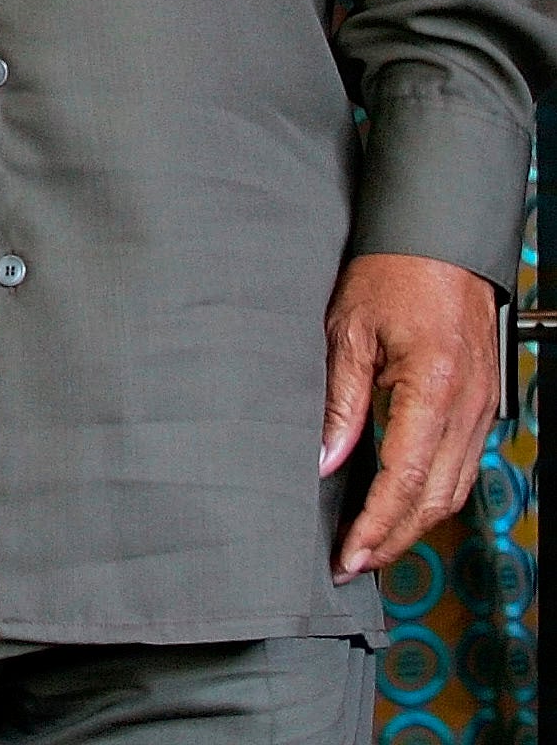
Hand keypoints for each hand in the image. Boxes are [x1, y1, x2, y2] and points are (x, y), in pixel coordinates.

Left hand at [320, 251, 499, 582]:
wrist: (438, 241)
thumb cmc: (390, 273)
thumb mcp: (347, 329)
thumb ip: (340, 400)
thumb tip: (324, 460)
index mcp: (434, 389)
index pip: (406, 480)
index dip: (377, 525)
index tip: (349, 555)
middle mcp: (468, 408)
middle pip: (436, 498)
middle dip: (395, 538)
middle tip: (353, 564)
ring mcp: (481, 409)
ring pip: (454, 489)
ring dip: (415, 524)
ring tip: (372, 545)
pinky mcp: (481, 405)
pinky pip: (462, 466)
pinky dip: (433, 495)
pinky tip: (402, 505)